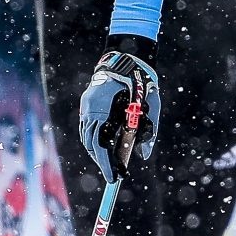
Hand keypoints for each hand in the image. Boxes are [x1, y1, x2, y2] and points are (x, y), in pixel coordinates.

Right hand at [78, 37, 161, 181]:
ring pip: (86, 135)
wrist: (127, 58)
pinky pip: (86, 127)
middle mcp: (90, 108)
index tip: (114, 178)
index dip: (106, 163)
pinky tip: (100, 146)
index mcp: (104, 109)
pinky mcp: (87, 103)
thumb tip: (144, 155)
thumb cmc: (142, 82)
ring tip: (107, 163)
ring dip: (96, 150)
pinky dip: (92, 139)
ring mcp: (86, 105)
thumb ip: (148, 132)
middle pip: (91, 143)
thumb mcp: (150, 108)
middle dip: (101, 160)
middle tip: (112, 174)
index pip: (101, 143)